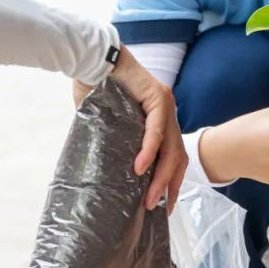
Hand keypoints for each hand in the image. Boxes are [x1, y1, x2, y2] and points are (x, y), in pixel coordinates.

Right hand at [74, 46, 187, 213]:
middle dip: (169, 186)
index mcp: (159, 121)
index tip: (164, 204)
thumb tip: (106, 169)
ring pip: (170, 148)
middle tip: (159, 209)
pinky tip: (140, 168)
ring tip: (150, 198)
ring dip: (161, 176)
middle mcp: (168, 114)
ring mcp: (166, 105)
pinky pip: (156, 131)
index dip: (170, 182)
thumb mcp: (107, 123)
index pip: (172, 156)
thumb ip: (114, 142)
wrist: (91, 58)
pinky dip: (149, 152)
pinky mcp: (158, 97)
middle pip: (177, 157)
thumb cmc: (94, 88)